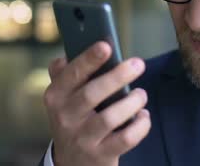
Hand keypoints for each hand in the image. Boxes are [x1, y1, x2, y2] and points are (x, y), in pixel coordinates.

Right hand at [43, 41, 150, 165]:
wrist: (72, 162)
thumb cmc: (75, 118)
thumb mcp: (63, 97)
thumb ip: (66, 73)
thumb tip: (68, 53)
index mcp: (56, 96)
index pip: (71, 74)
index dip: (88, 59)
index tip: (106, 45)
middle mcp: (65, 117)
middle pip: (92, 94)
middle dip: (117, 76)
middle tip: (138, 64)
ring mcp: (83, 138)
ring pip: (110, 118)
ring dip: (132, 102)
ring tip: (141, 94)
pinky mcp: (100, 155)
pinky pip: (126, 139)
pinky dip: (140, 125)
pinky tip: (143, 116)